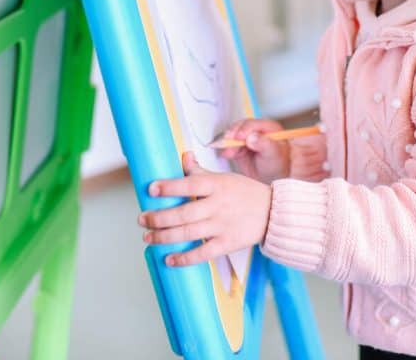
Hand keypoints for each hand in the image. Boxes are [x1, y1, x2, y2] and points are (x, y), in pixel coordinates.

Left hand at [140, 151, 271, 266]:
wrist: (273, 212)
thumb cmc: (246, 192)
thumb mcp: (225, 177)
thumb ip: (201, 171)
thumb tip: (184, 156)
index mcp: (218, 185)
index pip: (189, 185)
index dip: (169, 187)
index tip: (151, 189)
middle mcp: (218, 205)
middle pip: (183, 213)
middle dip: (159, 218)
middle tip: (142, 219)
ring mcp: (222, 225)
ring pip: (188, 233)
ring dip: (164, 237)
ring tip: (148, 237)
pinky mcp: (227, 243)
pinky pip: (202, 253)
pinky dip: (185, 258)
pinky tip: (169, 259)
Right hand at [217, 118, 289, 182]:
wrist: (270, 179)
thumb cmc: (277, 166)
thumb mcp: (273, 155)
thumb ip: (264, 144)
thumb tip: (252, 136)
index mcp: (270, 128)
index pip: (255, 124)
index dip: (245, 129)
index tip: (239, 137)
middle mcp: (258, 130)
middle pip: (242, 127)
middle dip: (234, 134)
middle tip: (228, 142)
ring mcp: (248, 138)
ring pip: (234, 135)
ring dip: (228, 143)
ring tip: (228, 153)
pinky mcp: (239, 146)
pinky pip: (230, 145)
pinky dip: (227, 149)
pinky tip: (226, 154)